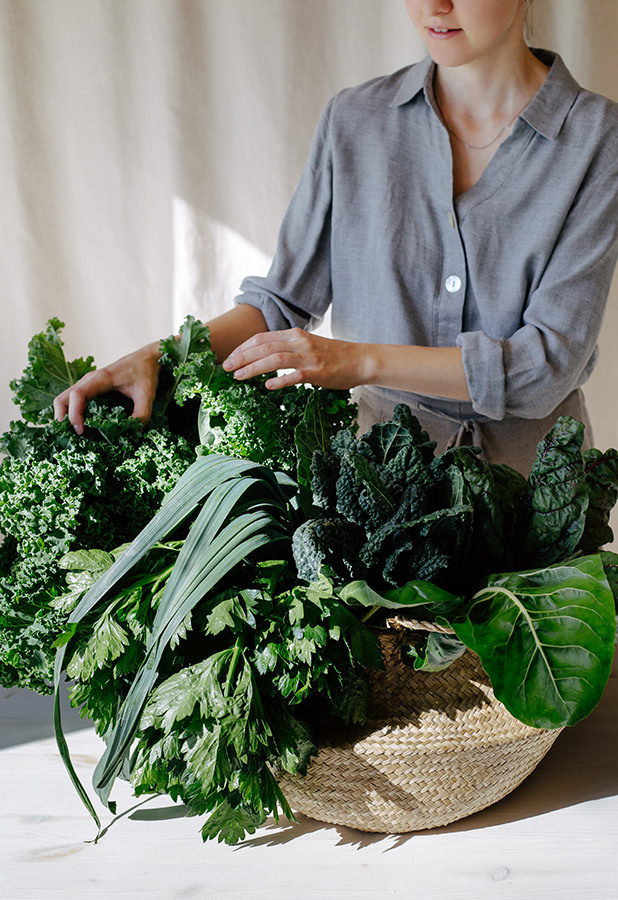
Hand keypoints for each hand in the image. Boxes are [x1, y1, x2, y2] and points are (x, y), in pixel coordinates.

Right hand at [53, 340, 161, 433]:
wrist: (146, 358)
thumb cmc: (145, 372)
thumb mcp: (147, 394)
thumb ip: (142, 413)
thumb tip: (133, 432)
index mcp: (101, 379)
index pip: (77, 395)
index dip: (74, 415)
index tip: (82, 431)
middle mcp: (89, 380)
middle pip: (62, 398)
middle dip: (63, 419)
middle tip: (74, 437)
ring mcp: (87, 383)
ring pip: (64, 399)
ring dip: (65, 416)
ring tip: (76, 433)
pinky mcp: (90, 387)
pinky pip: (72, 400)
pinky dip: (71, 413)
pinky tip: (82, 425)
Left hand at [222, 328, 366, 389]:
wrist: (360, 360)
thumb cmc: (332, 355)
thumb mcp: (307, 345)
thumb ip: (287, 348)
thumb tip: (264, 356)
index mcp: (294, 335)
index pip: (262, 338)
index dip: (243, 347)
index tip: (230, 358)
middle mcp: (299, 342)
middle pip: (263, 347)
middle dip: (241, 357)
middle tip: (225, 367)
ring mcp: (308, 357)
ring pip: (274, 359)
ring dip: (254, 368)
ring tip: (239, 376)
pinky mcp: (317, 372)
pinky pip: (295, 376)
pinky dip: (280, 381)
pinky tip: (268, 386)